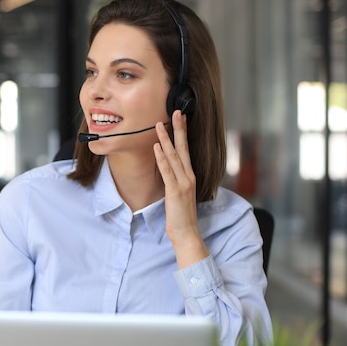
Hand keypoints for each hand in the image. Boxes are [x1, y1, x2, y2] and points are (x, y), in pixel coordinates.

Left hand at [153, 110, 208, 267]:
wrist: (186, 233)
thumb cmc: (181, 216)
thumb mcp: (180, 194)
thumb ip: (176, 181)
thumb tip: (169, 170)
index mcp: (190, 176)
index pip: (186, 150)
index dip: (183, 133)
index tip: (180, 118)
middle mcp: (189, 176)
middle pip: (183, 148)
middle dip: (179, 129)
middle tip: (176, 112)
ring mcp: (183, 183)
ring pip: (174, 156)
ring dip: (166, 139)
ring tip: (159, 125)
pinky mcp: (175, 191)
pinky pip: (167, 171)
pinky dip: (161, 158)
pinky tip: (156, 146)